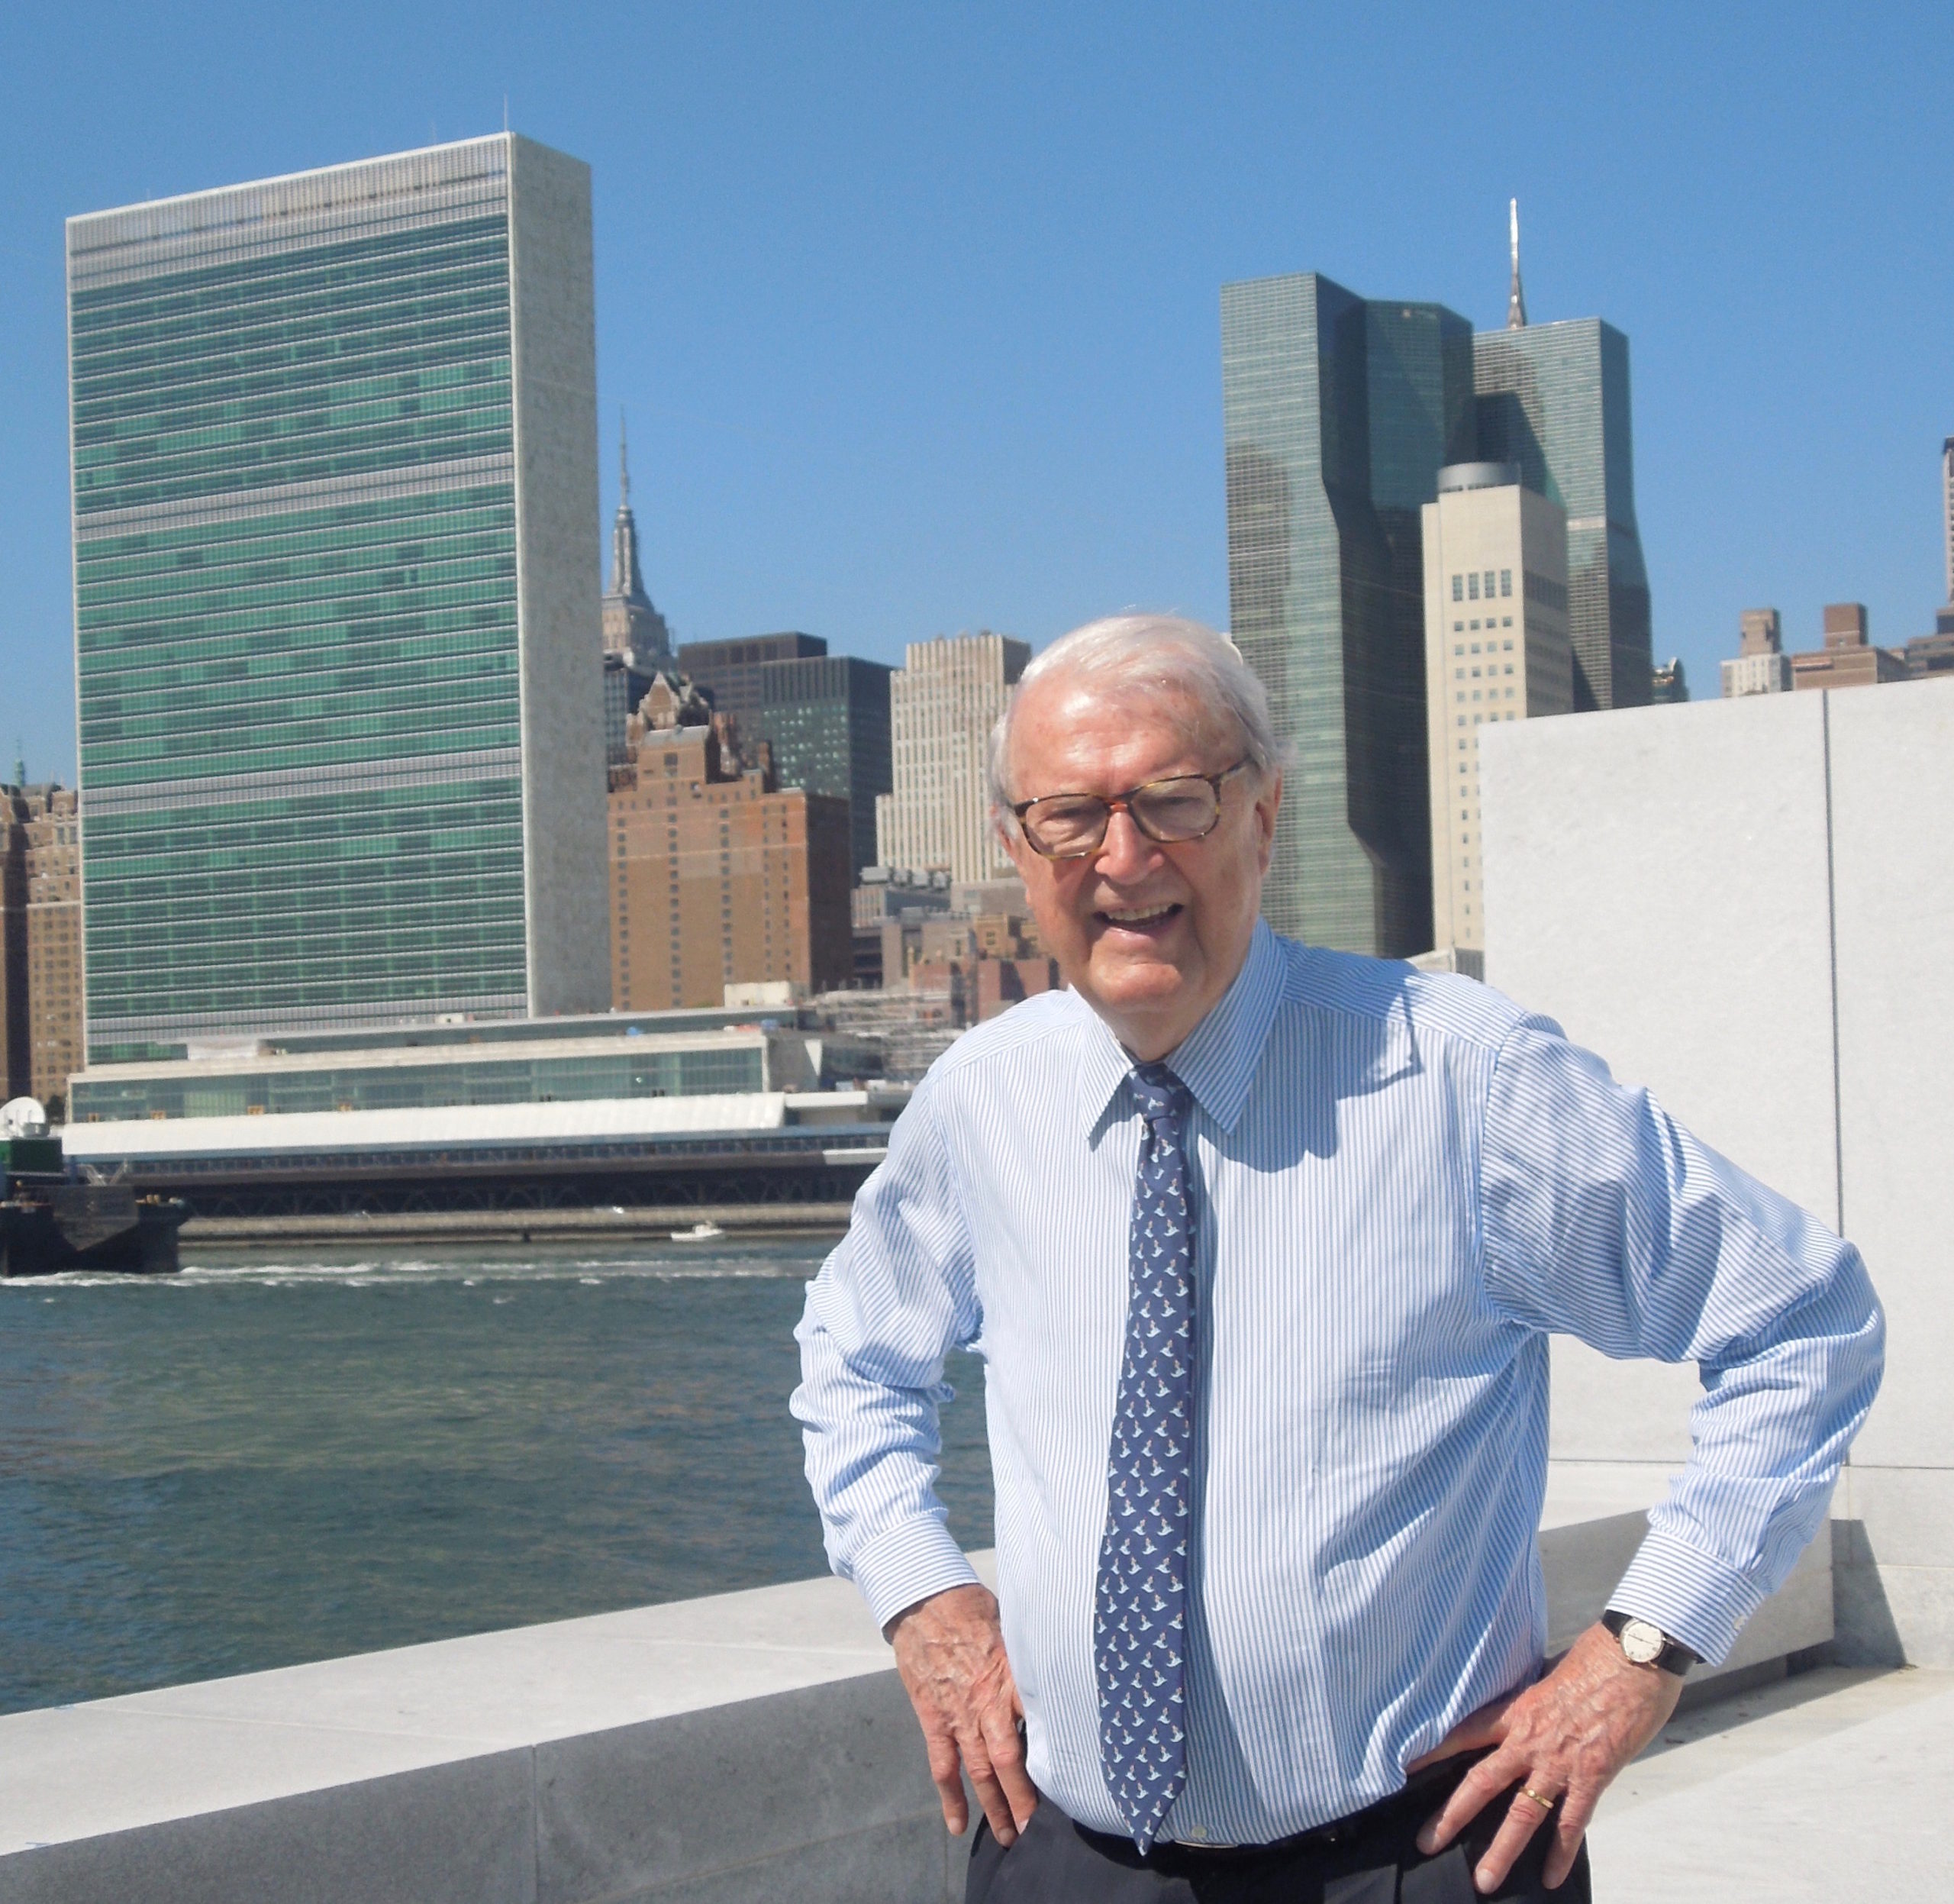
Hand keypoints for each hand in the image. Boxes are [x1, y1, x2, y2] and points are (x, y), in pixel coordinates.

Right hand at [887, 1583, 1038, 1845]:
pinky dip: (951, 1798)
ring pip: (980, 1771)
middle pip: (1011, 1760)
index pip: (1041, 1722)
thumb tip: (1061, 1670)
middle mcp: (988, 1702)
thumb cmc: (974, 1609)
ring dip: (995, 1807)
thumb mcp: (1013, 1627)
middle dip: (1026, 1799)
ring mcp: (959, 1714)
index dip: (1057, 1754)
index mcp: (1013, 1676)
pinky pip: (943, 1765)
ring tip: (1010, 1837)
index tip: (1075, 1779)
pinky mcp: (934, 1719)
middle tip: (1039, 1830)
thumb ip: (1031, 1658)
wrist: (925, 1601)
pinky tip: (958, 1825)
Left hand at [1411, 1622, 1682, 1892]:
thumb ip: (1535, 1700)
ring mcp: (1559, 1762)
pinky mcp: (1593, 1776)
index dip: (1433, 1750)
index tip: (1406, 1768)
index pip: (1464, 1733)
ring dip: (1501, 1850)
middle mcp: (1529, 1739)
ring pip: (1521, 1814)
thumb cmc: (1596, 1659)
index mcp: (1516, 1710)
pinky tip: (1550, 1878)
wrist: (1634, 1658)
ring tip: (1483, 1881)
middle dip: (1451, 1816)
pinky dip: (1560, 1853)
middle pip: (1481, 1782)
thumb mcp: (1551, 1675)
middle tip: (1426, 1843)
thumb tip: (1528, 1708)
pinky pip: (1572, 1823)